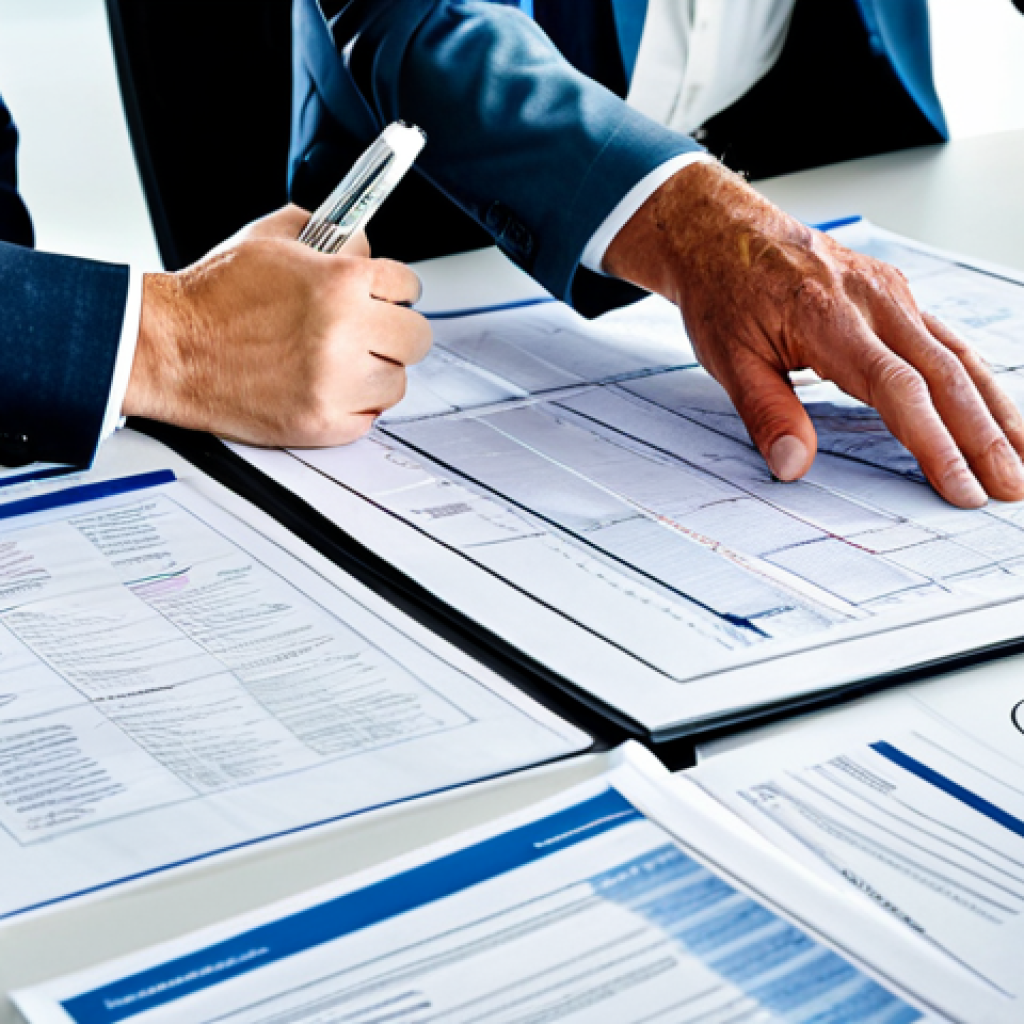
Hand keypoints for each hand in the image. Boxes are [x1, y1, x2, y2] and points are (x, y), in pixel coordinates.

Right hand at [124, 207, 430, 446]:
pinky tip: (327, 387)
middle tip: (372, 331)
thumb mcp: (271, 238)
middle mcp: (343, 334)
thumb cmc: (212, 298)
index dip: (394, 289)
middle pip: (415, 338)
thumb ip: (327, 233)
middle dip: (394, 331)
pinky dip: (353, 405)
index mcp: (338, 283)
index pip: (408, 286)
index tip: (384, 296)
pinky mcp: (321, 423)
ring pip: (397, 382)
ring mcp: (334, 384)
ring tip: (344, 361)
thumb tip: (362, 243)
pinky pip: (368, 418)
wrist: (169, 348)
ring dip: (377, 372)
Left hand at [604, 161, 1023, 507]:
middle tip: (1010, 489)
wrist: (725, 233)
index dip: (935, 443)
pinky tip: (994, 409)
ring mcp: (891, 294)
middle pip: (944, 375)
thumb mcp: (729, 359)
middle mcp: (873, 301)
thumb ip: (765, 413)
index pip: (899, 389)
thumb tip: (793, 466)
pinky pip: (947, 340)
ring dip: (994, 410)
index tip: (961, 487)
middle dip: (983, 438)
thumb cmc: (724, 292)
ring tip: (1021, 457)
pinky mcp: (895, 294)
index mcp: (830, 319)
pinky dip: (977, 379)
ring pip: (957, 355)